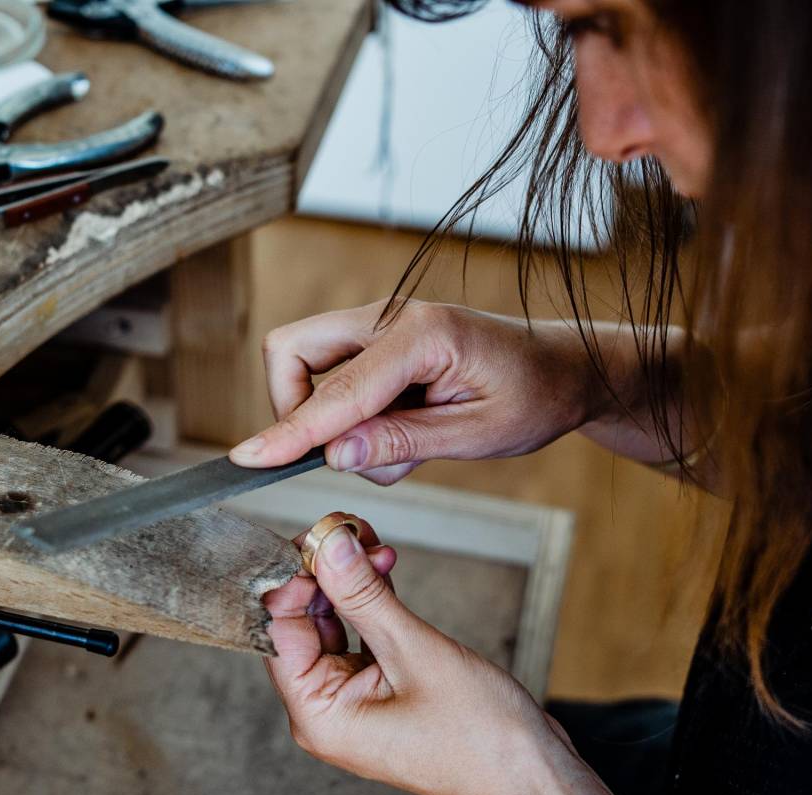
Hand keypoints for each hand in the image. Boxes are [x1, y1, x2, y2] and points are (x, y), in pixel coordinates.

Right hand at [230, 300, 605, 484]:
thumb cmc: (534, 397)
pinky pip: (335, 378)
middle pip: (293, 350)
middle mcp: (391, 317)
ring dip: (333, 420)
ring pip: (307, 366)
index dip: (289, 431)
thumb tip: (334, 456)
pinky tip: (407, 430)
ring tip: (405, 445)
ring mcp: (381, 326)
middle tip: (346, 454)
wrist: (564, 369)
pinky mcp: (379, 343)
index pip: (336, 391)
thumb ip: (404, 443)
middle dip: (294, 409)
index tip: (247, 460)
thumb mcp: (480, 434)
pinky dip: (351, 416)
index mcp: (422, 334)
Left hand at [263, 517, 563, 794]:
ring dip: (351, 583)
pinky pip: (362, 639)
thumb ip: (364, 595)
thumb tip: (329, 545)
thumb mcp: (415, 651)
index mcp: (317, 715)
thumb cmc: (480, 739)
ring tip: (372, 540)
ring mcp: (355, 704)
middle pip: (304, 626)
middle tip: (349, 528)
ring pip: (334, 626)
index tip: (319, 535)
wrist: (533, 779)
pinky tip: (384, 567)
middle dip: (325, 574)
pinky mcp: (382, 694)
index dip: (294, 578)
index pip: (280, 631)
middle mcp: (327, 712)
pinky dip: (372, 603)